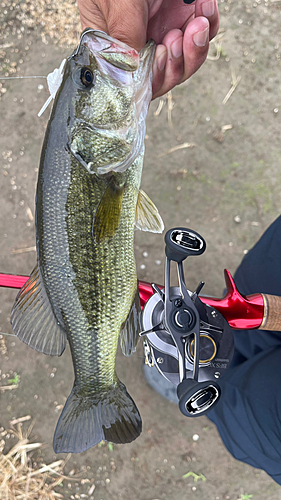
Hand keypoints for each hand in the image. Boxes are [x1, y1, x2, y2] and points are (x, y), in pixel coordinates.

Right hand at [78, 0, 218, 98]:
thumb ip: (123, 32)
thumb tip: (129, 73)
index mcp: (112, 40)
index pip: (131, 79)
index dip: (149, 79)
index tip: (161, 58)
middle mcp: (138, 40)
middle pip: (163, 76)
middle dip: (177, 64)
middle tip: (179, 37)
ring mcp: (163, 27)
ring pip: (186, 60)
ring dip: (195, 47)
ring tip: (196, 21)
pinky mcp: (186, 13)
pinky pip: (203, 32)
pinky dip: (209, 23)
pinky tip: (204, 5)